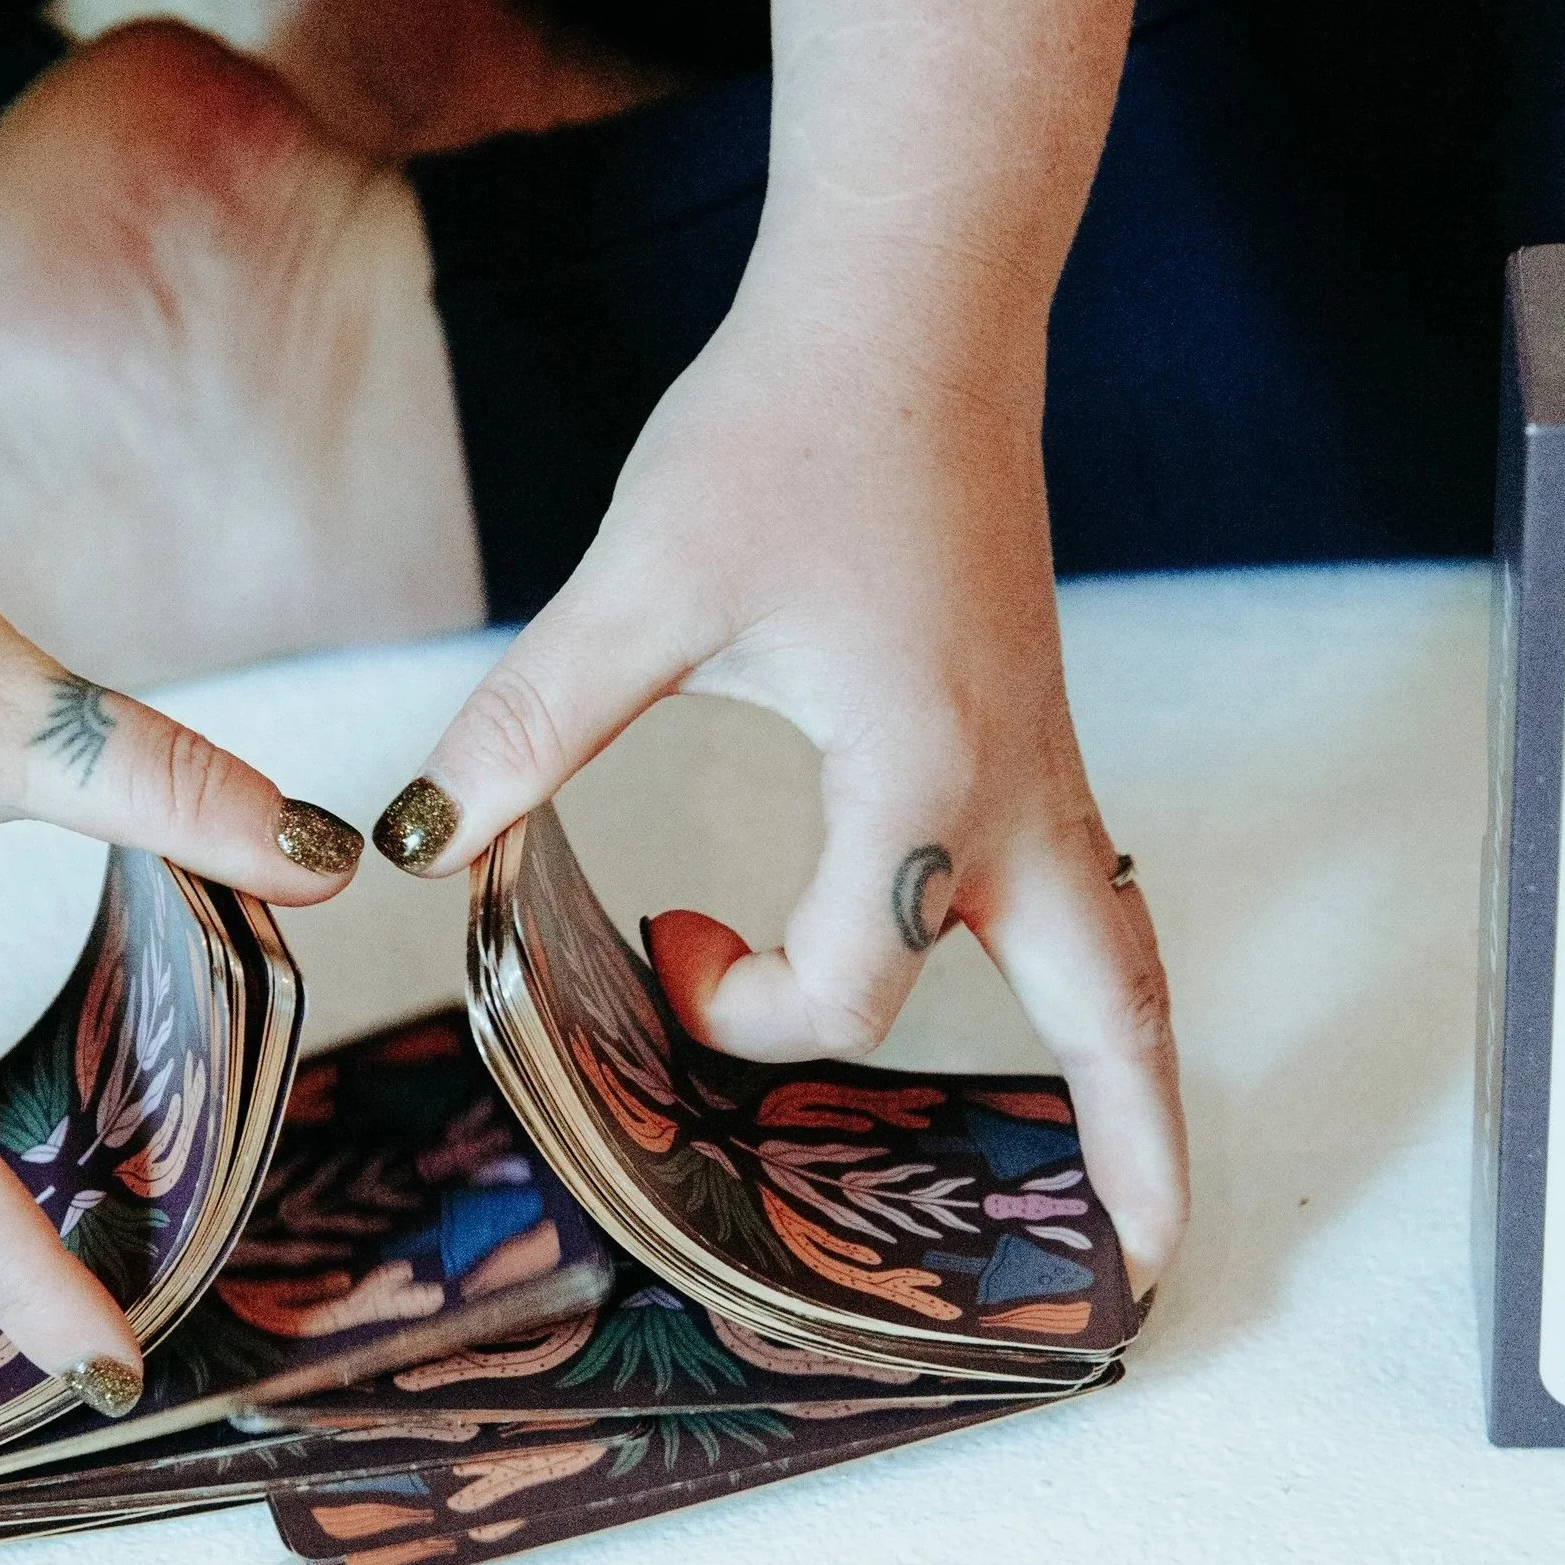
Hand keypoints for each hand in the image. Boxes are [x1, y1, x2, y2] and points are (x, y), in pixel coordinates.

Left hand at [371, 0, 1187, 1285]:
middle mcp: (1013, 786)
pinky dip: (1091, 969)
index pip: (847, 983)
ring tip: (1138, 1180)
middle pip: (1115, 1006)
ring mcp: (1038, 753)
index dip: (738, 1005)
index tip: (656, 946)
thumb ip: (532, 720)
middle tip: (1135, 1273)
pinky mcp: (1024, 714)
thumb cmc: (793, 421)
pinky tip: (1048, 995)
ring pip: (1123, 946)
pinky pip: (1088, 880)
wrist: (910, 291)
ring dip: (1133, 1062)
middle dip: (1133, 1144)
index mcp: (923, 776)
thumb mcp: (643, 579)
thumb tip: (426, 840)